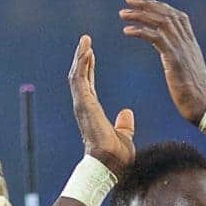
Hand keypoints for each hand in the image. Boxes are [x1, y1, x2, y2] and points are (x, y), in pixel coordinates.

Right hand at [68, 35, 134, 176]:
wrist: (110, 165)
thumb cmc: (116, 156)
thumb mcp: (124, 135)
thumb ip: (124, 124)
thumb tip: (127, 112)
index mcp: (93, 111)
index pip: (89, 84)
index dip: (89, 68)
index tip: (91, 53)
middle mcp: (84, 106)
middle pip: (80, 76)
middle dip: (82, 57)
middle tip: (85, 40)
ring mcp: (82, 105)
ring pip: (77, 75)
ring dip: (80, 57)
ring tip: (85, 40)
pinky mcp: (84, 105)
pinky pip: (80, 80)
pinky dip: (83, 65)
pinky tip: (87, 51)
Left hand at [120, 0, 205, 123]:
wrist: (203, 107)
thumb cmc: (194, 96)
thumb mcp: (186, 71)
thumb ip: (177, 58)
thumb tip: (167, 53)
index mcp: (191, 44)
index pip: (176, 16)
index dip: (159, 6)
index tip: (143, 2)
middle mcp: (187, 42)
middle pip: (166, 13)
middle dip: (146, 3)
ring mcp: (182, 49)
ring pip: (160, 22)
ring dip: (140, 14)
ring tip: (123, 13)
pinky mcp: (174, 59)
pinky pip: (155, 38)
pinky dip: (140, 31)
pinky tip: (127, 31)